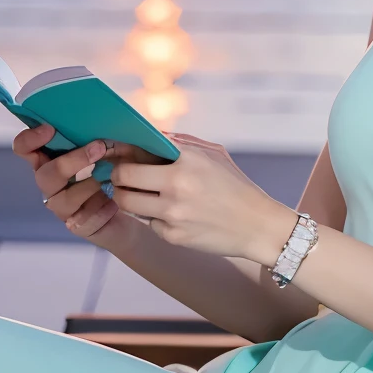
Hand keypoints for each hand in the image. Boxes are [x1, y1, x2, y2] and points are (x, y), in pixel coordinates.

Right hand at [12, 123, 120, 241]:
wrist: (135, 206)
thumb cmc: (120, 168)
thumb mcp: (114, 144)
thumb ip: (100, 133)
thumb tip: (102, 118)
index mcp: (52, 159)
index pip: (25, 149)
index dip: (30, 140)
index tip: (50, 129)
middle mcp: (52, 184)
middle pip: (44, 176)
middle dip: (71, 161)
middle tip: (99, 147)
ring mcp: (63, 207)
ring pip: (64, 199)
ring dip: (91, 185)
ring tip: (111, 179)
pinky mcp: (78, 225)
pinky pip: (85, 218)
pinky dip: (103, 208)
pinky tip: (115, 203)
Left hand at [109, 131, 297, 261]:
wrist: (256, 225)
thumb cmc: (235, 185)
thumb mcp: (213, 154)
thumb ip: (180, 143)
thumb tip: (150, 136)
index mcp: (186, 162)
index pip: (135, 156)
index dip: (121, 156)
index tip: (117, 156)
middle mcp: (176, 188)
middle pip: (122, 181)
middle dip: (116, 178)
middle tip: (119, 177)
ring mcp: (172, 215)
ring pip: (128, 204)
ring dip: (127, 197)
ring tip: (138, 192)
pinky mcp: (173, 236)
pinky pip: (149, 223)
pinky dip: (153, 217)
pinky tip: (169, 212)